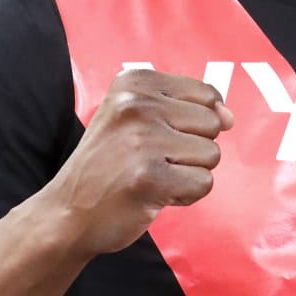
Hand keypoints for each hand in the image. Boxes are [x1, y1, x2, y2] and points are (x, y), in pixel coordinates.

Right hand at [41, 68, 233, 256]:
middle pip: (212, 124)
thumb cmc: (110, 164)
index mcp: (134, 82)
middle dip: (192, 149)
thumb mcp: (138, 118)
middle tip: (151, 160)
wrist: (66, 214)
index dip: (193, 124)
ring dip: (188, 173)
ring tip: (151, 176)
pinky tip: (153, 194)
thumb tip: (229, 117)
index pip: (206, 95)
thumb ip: (189, 108)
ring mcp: (142, 141)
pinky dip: (185, 196)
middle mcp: (137, 104)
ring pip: (211, 155)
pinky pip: (203, 183)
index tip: (157, 136)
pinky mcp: (149, 177)